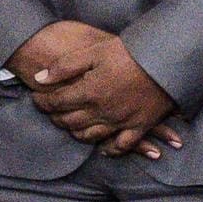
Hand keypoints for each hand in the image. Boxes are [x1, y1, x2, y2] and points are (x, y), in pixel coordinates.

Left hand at [21, 25, 178, 154]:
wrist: (166, 58)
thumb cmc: (128, 51)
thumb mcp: (93, 51)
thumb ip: (64, 66)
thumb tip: (40, 78)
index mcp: (89, 92)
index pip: (56, 103)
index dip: (42, 101)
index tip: (36, 97)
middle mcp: (102, 112)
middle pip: (70, 122)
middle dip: (55, 117)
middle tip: (50, 111)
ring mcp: (121, 121)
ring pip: (90, 136)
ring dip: (76, 132)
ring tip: (69, 125)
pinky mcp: (140, 126)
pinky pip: (121, 145)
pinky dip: (110, 149)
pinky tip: (102, 149)